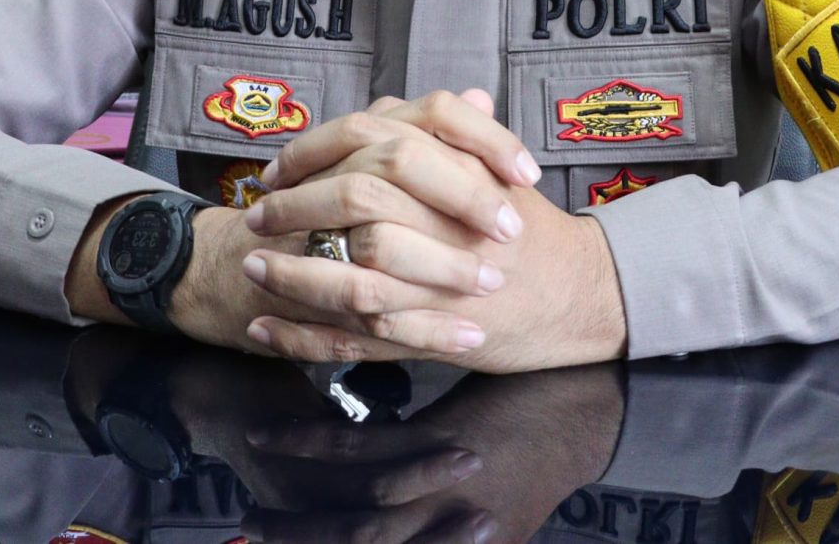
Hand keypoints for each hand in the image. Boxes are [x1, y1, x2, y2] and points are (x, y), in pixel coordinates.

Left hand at [207, 365, 626, 543]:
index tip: (258, 438)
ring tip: (277, 540)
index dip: (302, 446)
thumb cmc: (525, 373)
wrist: (591, 415)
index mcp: (445, 438)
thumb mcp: (465, 357)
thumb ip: (409, 351)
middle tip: (248, 520)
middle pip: (360, 525)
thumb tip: (351, 316)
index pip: (357, 450)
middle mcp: (453, 492)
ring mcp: (472, 530)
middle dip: (300, 526)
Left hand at [242, 94, 626, 370]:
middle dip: (294, 210)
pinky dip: (304, 337)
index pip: (371, 141)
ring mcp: (442, 283)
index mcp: (455, 168)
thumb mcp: (491, 168)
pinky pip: (357, 339)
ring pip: (352, 276)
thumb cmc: (529, 230)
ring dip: (293, 274)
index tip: (276, 168)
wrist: (580, 293)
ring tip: (253, 269)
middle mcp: (448, 222)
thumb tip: (384, 105)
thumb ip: (439, 134)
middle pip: (355, 203)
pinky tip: (266, 331)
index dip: (312, 152)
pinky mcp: (433, 335)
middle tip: (255, 218)